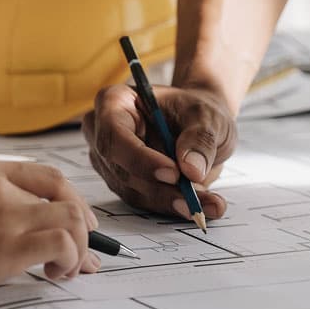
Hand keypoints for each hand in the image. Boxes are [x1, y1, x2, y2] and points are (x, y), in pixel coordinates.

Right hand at [0, 158, 100, 308]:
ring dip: (79, 249)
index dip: (72, 201)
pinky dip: (70, 260)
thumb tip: (29, 230)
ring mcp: (0, 213)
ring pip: (73, 219)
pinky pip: (63, 243)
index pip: (47, 175)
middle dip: (85, 229)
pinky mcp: (3, 246)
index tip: (81, 224)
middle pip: (67, 196)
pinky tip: (50, 276)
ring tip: (62, 272)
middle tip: (83, 258)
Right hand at [82, 84, 236, 219]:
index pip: (114, 135)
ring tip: (207, 204)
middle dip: (159, 188)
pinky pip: (143, 201)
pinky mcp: (123, 183)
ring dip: (169, 201)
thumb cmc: (195, 111)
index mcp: (114, 102)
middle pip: (119, 168)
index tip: (174, 173)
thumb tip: (192, 169)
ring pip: (131, 190)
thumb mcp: (207, 116)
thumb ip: (200, 138)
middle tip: (194, 200)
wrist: (200, 125)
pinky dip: (172, 206)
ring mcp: (109, 161)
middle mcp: (102, 132)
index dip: (140, 158)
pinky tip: (202, 207)